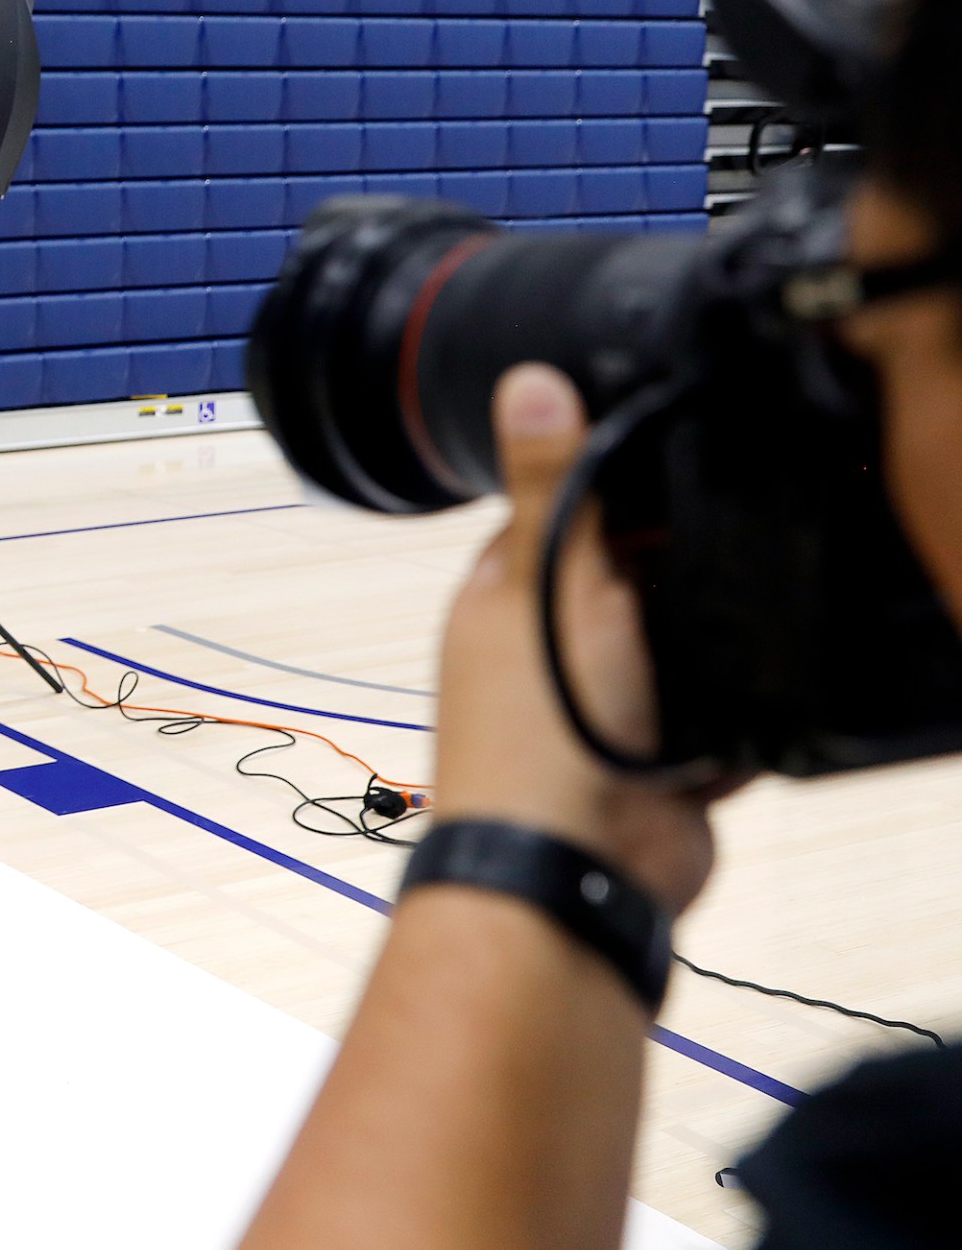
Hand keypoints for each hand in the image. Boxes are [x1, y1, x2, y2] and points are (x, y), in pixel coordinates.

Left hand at [432, 364, 738, 909]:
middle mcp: (543, 653)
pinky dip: (734, 718)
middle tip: (720, 543)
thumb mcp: (551, 581)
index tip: (664, 461)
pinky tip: (750, 700)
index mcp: (499, 599)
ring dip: (703, 645)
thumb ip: (553, 488)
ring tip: (735, 623)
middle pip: (623, 583)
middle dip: (668, 570)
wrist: (574, 868)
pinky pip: (712, 726)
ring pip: (672, 652)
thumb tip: (527, 382)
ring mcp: (600, 711)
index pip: (552, 518)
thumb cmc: (536, 728)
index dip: (606, 489)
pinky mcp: (657, 765)